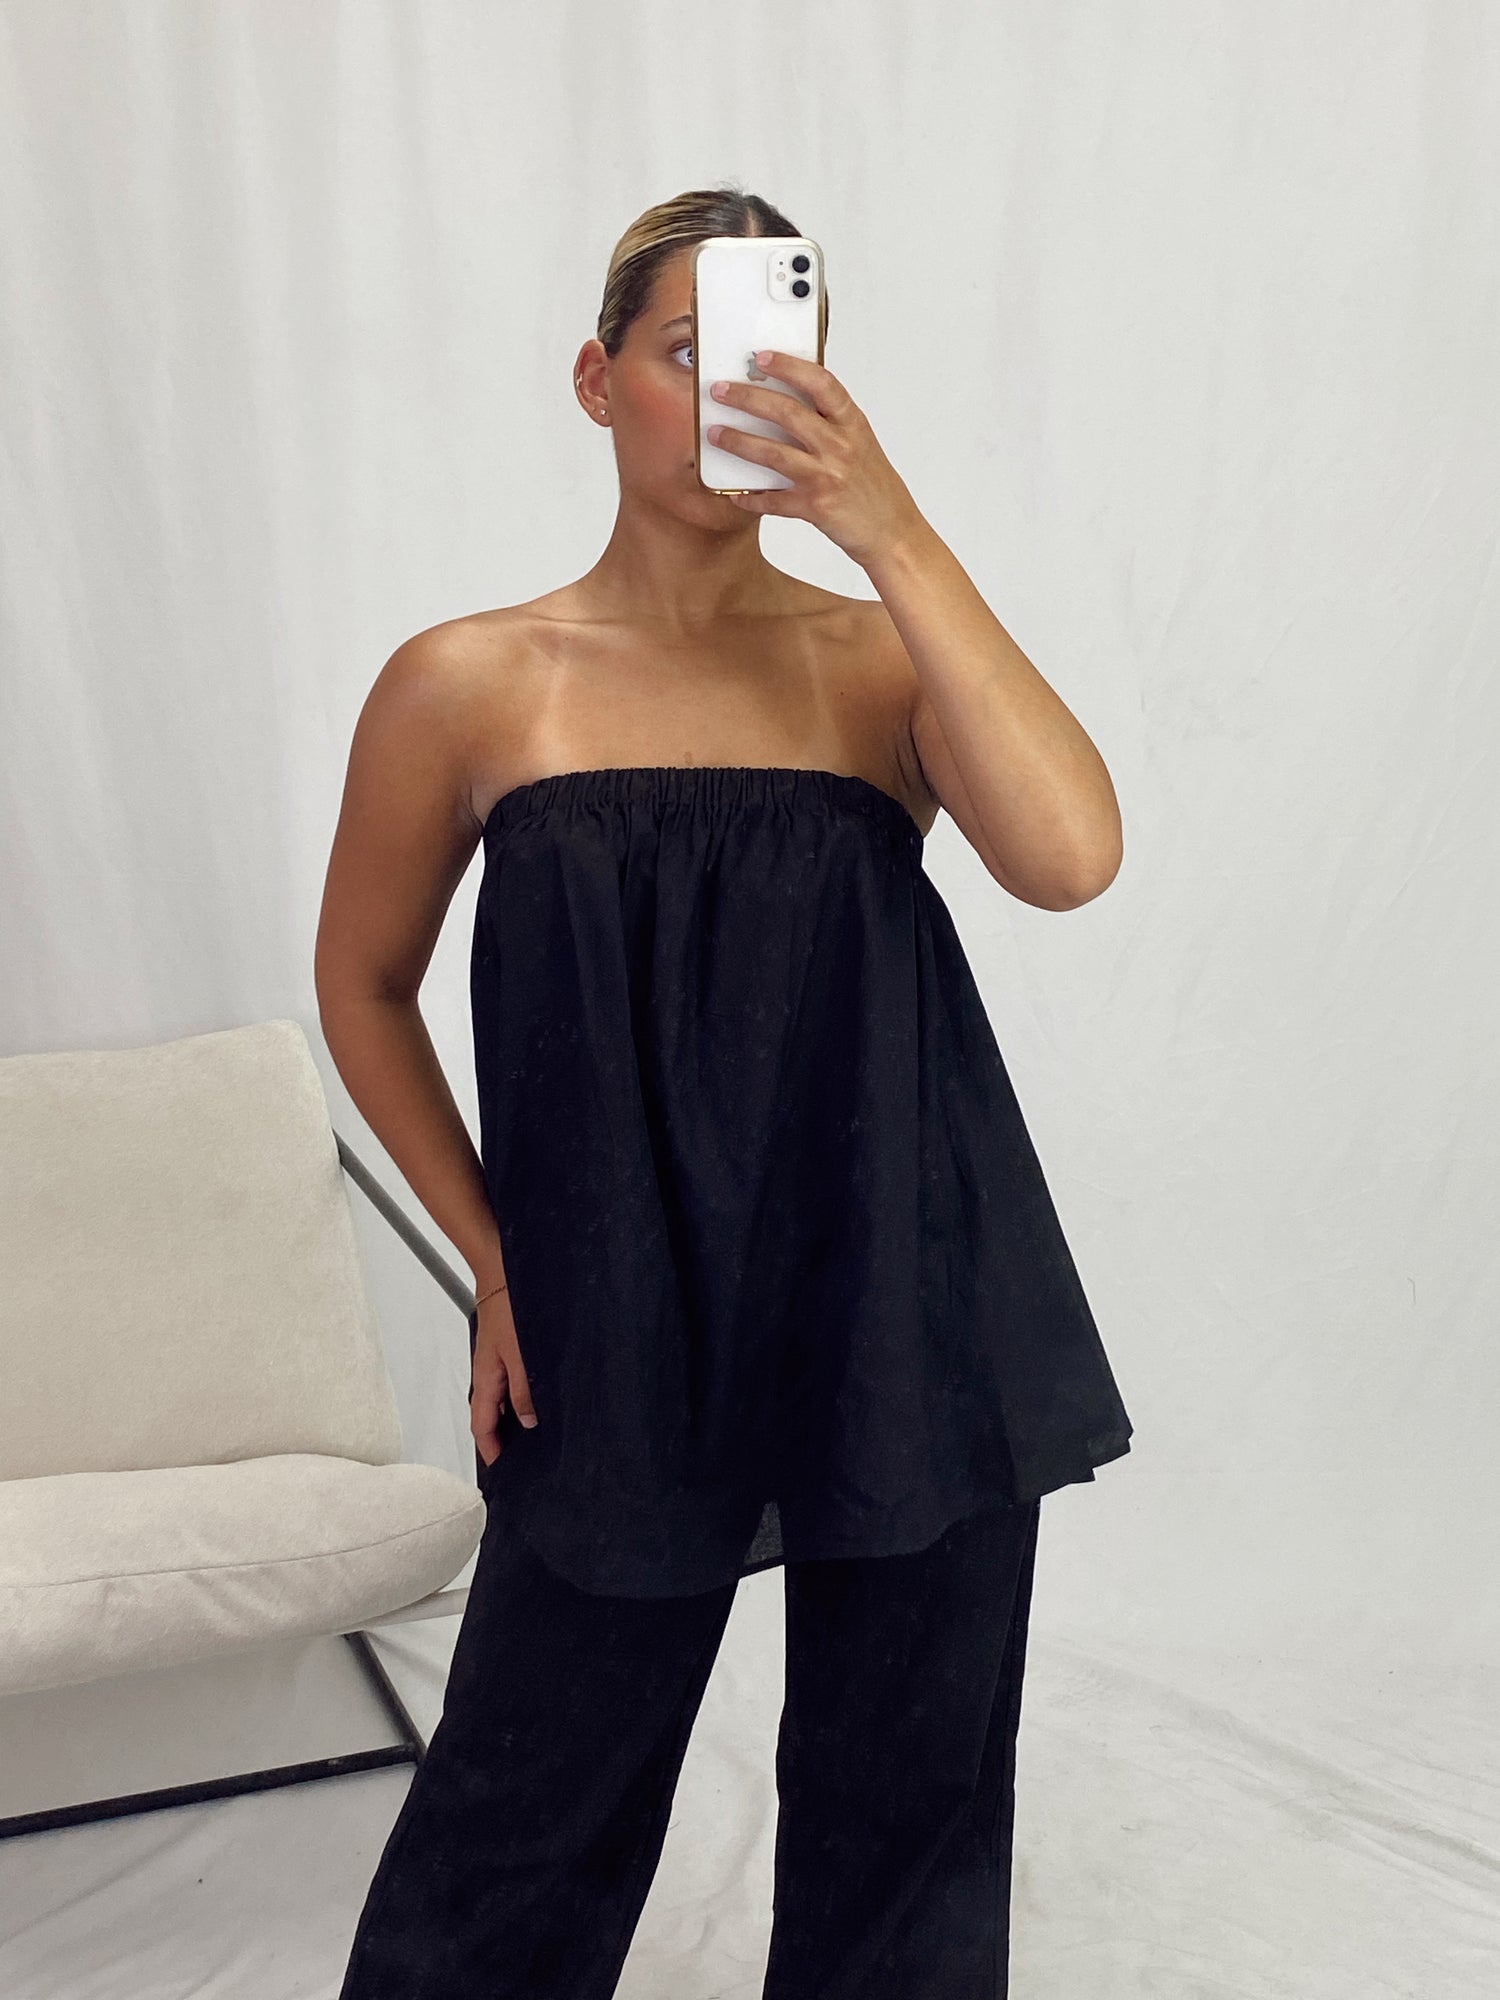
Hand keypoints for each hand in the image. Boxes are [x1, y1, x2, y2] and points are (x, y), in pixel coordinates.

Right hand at [470, 1285, 537, 1468]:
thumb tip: (530, 1422)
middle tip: (527, 1460)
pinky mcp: (508, 1351)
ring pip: (503, 1401)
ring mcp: (497, 1363)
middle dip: (505, 1441)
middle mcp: (488, 1376)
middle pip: (491, 1418)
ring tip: (539, 1436)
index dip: (492, 1454)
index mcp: (485, 1381)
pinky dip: (522, 1397)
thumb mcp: (520, 1355)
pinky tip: (542, 1397)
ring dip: (516, 1419)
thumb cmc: (507, 1306)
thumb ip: (524, 1391)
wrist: (502, 1271)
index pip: (482, 1429)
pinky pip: (512, 1383)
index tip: (506, 1474)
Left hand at [705, 349, 924, 568]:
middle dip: (747, 398)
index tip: (761, 357)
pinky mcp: (817, 508)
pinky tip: (735, 494)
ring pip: (773, 453)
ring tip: (714, 433)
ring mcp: (828, 477)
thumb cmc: (874, 488)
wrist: (894, 533)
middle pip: (787, 413)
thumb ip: (831, 422)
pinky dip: (752, 498)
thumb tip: (789, 400)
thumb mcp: (860, 444)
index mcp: (853, 425)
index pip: (820, 382)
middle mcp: (841, 446)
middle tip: (720, 390)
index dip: (789, 366)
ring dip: (738, 441)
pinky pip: (774, 501)